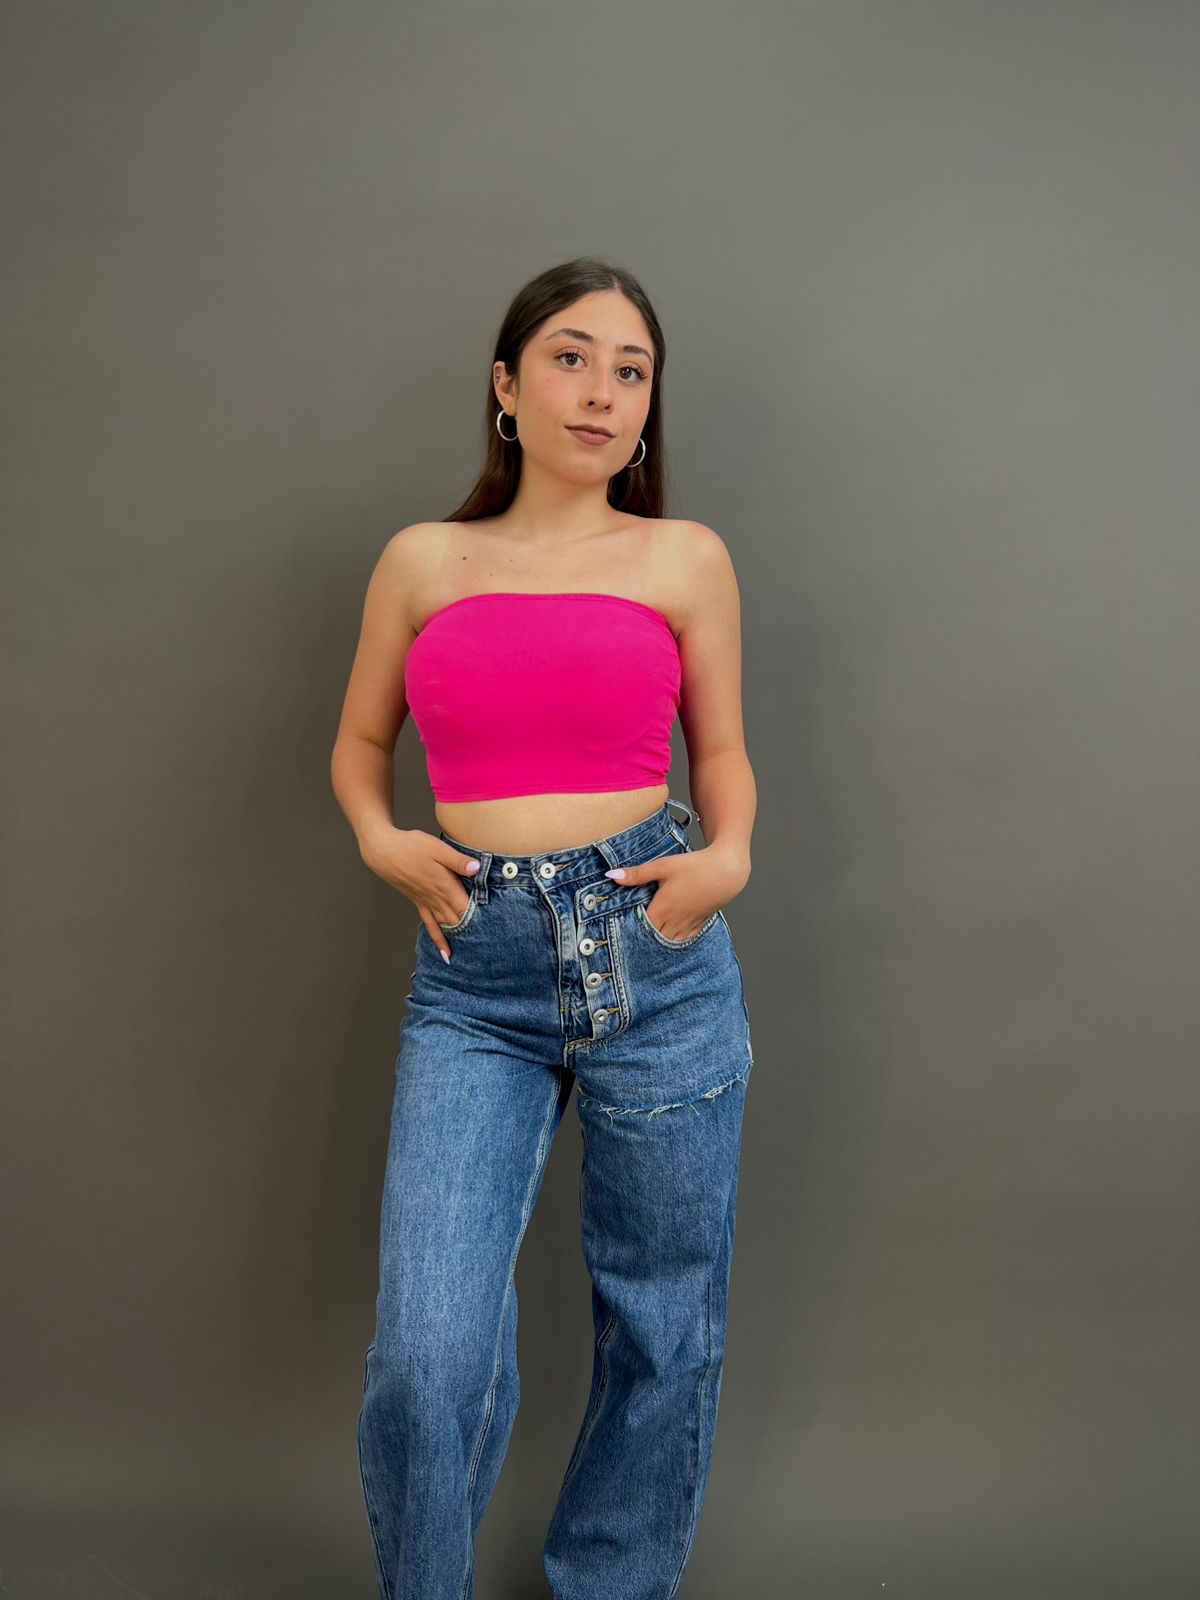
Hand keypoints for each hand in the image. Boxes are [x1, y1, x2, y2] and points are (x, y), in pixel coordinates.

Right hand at [360, 827, 480, 962]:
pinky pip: (431, 926)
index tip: (495, 929)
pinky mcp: (418, 903)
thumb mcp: (437, 848)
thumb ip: (458, 861)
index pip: (468, 907)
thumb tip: (477, 868)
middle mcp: (437, 898)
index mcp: (445, 885)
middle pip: (460, 920)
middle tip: (490, 946)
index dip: (482, 918)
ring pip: (447, 926)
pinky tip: (445, 953)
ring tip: (473, 953)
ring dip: (460, 938)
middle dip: (474, 932)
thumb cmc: (410, 847)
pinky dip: (439, 940)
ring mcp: (427, 903)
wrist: (383, 852)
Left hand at [603, 843, 749, 942]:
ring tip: (645, 941)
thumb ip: (637, 874)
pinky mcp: (698, 924)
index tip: (618, 930)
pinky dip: (673, 941)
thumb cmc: (695, 866)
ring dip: (657, 942)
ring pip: (667, 942)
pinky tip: (668, 938)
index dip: (629, 931)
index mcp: (662, 909)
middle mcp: (674, 922)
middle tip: (628, 938)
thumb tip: (611, 876)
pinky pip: (683, 940)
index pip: (640, 929)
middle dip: (641, 939)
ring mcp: (688, 925)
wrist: (726, 871)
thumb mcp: (663, 866)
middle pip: (652, 940)